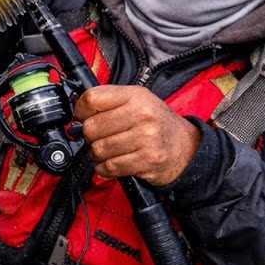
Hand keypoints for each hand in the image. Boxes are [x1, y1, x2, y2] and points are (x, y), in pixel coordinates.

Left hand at [73, 86, 201, 186]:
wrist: (186, 146)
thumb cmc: (157, 123)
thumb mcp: (138, 101)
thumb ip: (110, 101)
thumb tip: (77, 111)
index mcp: (135, 95)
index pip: (92, 98)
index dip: (80, 110)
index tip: (82, 117)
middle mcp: (141, 114)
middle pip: (91, 127)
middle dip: (89, 136)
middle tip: (98, 138)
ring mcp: (146, 138)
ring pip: (99, 149)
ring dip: (97, 154)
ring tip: (107, 151)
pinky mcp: (147, 160)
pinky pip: (111, 166)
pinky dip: (104, 168)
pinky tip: (111, 164)